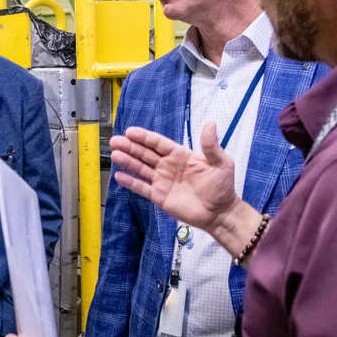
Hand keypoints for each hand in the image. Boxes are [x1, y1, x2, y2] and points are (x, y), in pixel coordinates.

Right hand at [110, 123, 241, 233]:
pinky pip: (142, 187)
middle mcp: (168, 166)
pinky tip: (119, 176)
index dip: (144, 137)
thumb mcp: (221, 163)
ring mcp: (162, 181)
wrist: (220, 213)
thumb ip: (211, 146)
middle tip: (115, 141)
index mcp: (180, 155)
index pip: (158, 143)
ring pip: (141, 168)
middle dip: (130, 147)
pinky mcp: (159, 196)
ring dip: (127, 161)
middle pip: (145, 154)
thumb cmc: (222, 187)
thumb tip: (211, 123)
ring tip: (114, 155)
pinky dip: (130, 182)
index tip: (130, 132)